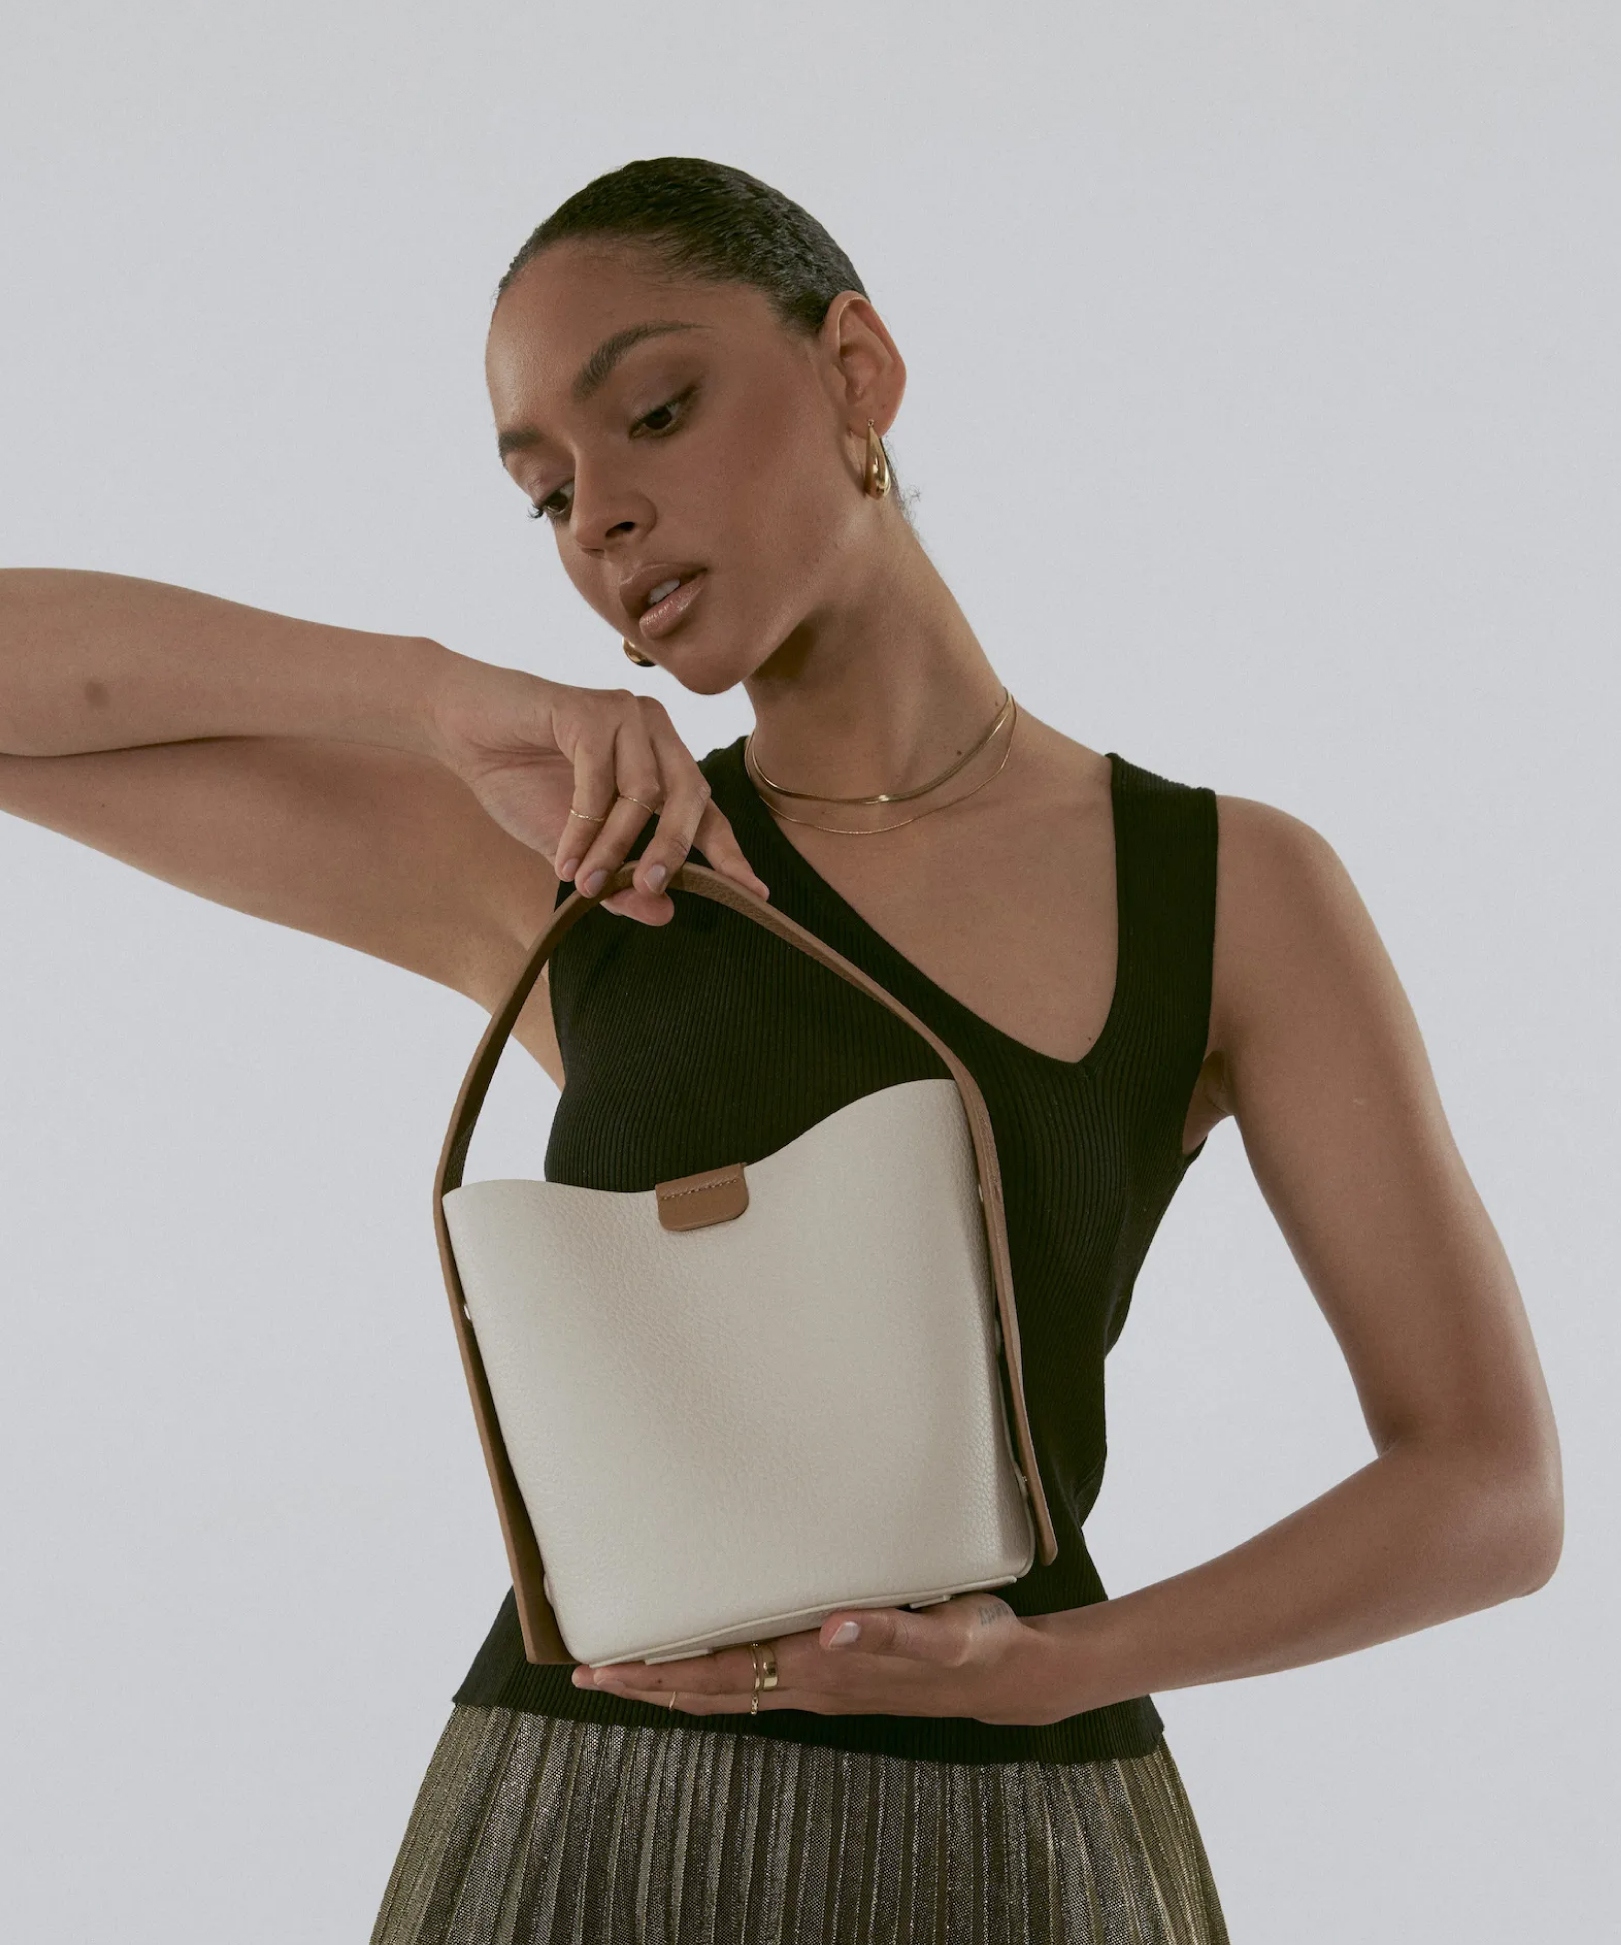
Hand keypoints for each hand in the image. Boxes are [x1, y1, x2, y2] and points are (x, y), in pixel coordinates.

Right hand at [424, 653, 768, 925]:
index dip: (728, 852)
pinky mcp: (589, 708)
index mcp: (659, 756)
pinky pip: (600, 782)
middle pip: (689, 798)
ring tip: (585, 880)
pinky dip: (583, 829)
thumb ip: (619, 879)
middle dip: (671, 853)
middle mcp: (653, 729)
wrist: (460, 729)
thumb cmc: (518, 778)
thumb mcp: (576, 847)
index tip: (755, 891)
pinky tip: (563, 857)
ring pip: (644, 795)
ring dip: (614, 847)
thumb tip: (665, 913)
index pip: (705, 809)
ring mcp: (624, 713)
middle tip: (647, 889)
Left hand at [571, 1594, 1071, 1727]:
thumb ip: (890, 1628)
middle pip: (710, 1692)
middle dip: (647, 1684)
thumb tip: (834, 1629)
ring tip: (630, 1670)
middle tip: (588, 1673)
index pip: (721, 1676)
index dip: (661, 1673)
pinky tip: (710, 1659)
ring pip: (729, 1692)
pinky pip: (757, 1682)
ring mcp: (820, 1687)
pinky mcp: (836, 1677)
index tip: (606, 1669)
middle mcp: (810, 1685)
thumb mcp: (942, 1633)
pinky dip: (717, 1675)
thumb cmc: (974, 1645)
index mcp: (820, 1670)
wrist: (1009, 1675)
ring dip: (676, 1683)